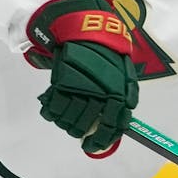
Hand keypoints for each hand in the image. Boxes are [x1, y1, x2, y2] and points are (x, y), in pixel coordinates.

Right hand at [26, 0, 137, 153]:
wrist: (87, 32)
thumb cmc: (109, 56)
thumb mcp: (127, 76)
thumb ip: (125, 101)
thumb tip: (121, 126)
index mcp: (119, 94)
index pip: (111, 127)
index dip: (101, 141)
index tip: (91, 146)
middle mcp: (99, 95)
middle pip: (85, 127)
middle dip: (79, 131)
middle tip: (76, 126)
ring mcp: (79, 89)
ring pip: (68, 121)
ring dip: (65, 122)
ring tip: (66, 115)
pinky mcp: (60, 83)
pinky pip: (52, 109)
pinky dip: (51, 112)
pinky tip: (54, 107)